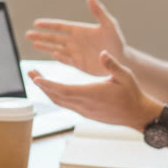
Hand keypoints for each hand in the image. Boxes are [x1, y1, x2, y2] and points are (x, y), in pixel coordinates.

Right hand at [25, 0, 125, 75]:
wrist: (121, 60)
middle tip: (27, 34)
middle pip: (54, 37)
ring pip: (56, 48)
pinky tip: (52, 54)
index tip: (36, 23)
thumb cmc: (117, 41)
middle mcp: (75, 41)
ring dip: (45, 46)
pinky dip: (58, 57)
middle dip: (41, 36)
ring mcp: (75, 53)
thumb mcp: (109, 24)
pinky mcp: (78, 64)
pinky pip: (65, 60)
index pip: (60, 26)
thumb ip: (99, 12)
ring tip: (33, 43)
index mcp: (79, 30)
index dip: (48, 25)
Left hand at [28, 52, 160, 130]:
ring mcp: (84, 111)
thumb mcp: (125, 76)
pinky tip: (52, 89)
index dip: (48, 84)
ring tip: (37, 78)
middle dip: (41, 85)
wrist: (137, 115)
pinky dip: (56, 96)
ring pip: (60, 102)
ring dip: (47, 91)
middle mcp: (85, 105)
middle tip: (30, 72)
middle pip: (56, 96)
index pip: (64, 90)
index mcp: (92, 94)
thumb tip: (102, 53)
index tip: (36, 78)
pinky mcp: (86, 113)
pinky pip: (66, 105)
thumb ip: (112, 65)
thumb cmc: (132, 94)